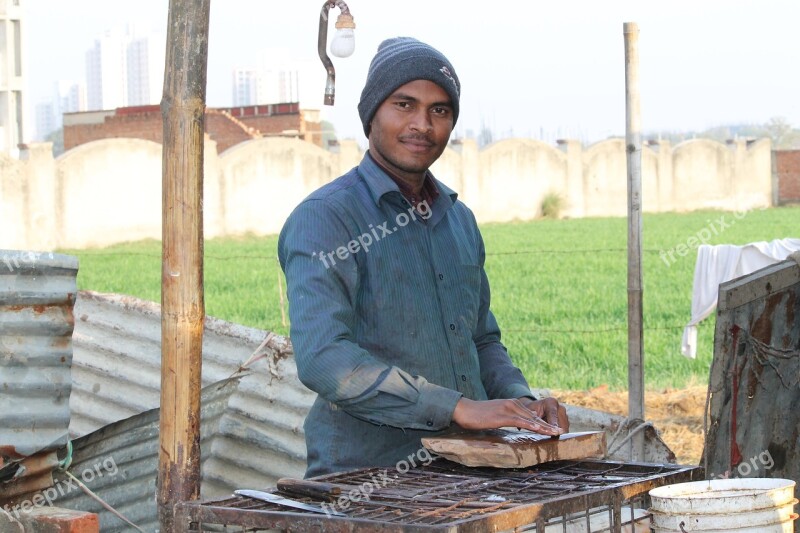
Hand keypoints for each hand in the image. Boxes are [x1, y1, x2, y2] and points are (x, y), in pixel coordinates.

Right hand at [451, 397, 565, 435]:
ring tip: (556, 432)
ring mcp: (508, 409)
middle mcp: (512, 404)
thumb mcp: (496, 417)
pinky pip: (520, 421)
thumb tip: (516, 426)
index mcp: (511, 404)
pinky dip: (532, 425)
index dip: (544, 422)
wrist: (464, 410)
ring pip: (531, 418)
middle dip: (548, 424)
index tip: (554, 429)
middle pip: (534, 416)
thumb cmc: (477, 416)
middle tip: (561, 431)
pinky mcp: (502, 415)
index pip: (531, 414)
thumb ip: (507, 419)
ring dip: (544, 426)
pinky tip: (540, 429)